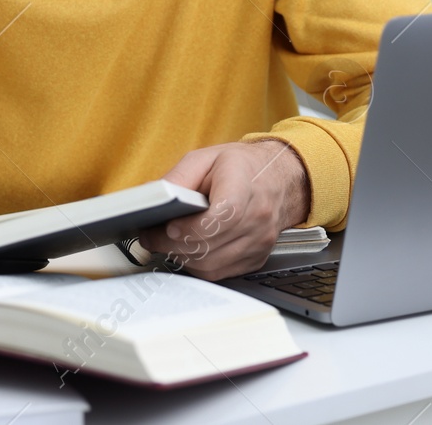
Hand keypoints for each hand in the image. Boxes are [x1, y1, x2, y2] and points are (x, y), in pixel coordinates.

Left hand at [137, 141, 312, 281]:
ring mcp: (259, 242)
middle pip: (211, 245)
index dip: (191, 228)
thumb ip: (179, 177)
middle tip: (152, 237)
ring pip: (212, 265)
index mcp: (245, 188)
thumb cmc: (242, 167)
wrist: (279, 179)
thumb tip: (153, 199)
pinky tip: (188, 250)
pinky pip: (220, 273)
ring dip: (182, 257)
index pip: (222, 218)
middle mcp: (257, 219)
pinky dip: (198, 265)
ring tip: (166, 243)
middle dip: (173, 245)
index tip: (168, 226)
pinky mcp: (255, 258)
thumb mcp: (206, 158)